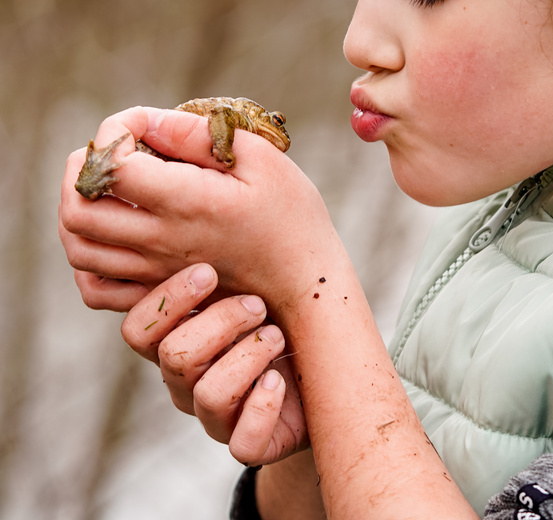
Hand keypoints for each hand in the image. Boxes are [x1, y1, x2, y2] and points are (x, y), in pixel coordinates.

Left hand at [59, 106, 340, 317]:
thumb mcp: (263, 159)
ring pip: (77, 247)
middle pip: (78, 207)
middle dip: (81, 166)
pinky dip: (85, 257)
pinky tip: (109, 231)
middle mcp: (161, 241)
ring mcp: (153, 273)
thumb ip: (201, 137)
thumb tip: (152, 122)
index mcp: (187, 202)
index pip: (112, 164)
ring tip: (104, 183)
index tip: (144, 121)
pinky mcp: (156, 294)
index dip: (115, 130)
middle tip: (109, 149)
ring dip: (77, 206)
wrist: (305, 283)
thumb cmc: (292, 215)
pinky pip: (94, 288)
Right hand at [122, 263, 307, 464]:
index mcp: (177, 336)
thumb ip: (214, 246)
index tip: (210, 271)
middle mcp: (187, 380)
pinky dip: (264, 407)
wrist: (324, 360)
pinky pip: (244, 442)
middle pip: (174, 356)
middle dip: (222, 321)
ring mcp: (217, 416)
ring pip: (209, 395)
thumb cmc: (281, 304)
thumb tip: (195, 198)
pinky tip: (280, 380)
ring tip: (277, 336)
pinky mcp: (252, 442)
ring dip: (251, 355)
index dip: (168, 300)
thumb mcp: (246, 271)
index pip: (138, 328)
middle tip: (258, 304)